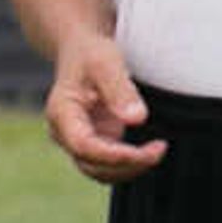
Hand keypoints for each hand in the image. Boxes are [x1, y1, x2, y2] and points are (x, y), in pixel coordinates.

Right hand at [43, 32, 164, 183]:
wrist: (82, 52)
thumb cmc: (91, 54)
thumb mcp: (105, 61)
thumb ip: (120, 89)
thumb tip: (137, 119)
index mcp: (61, 113)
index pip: (83, 146)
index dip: (113, 155)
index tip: (144, 153)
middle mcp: (64, 133)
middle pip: (92, 165)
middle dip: (127, 164)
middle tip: (160, 148)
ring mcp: (77, 140)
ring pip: (101, 171)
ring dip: (130, 167)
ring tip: (158, 149)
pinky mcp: (92, 143)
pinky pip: (109, 164)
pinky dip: (130, 162)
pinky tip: (151, 149)